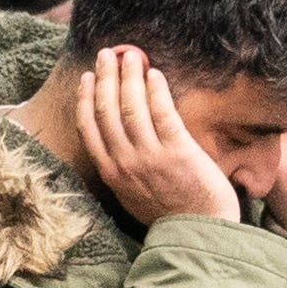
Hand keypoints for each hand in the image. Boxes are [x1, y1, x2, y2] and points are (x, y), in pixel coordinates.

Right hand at [72, 43, 241, 224]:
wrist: (200, 233)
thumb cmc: (170, 215)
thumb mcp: (133, 196)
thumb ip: (122, 171)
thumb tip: (117, 142)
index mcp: (111, 173)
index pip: (89, 128)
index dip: (85, 98)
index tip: (86, 77)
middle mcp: (125, 163)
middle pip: (107, 111)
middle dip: (105, 78)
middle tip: (107, 54)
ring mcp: (151, 158)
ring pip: (131, 108)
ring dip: (129, 76)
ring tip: (131, 56)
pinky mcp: (178, 152)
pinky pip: (162, 114)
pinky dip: (155, 90)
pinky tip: (154, 74)